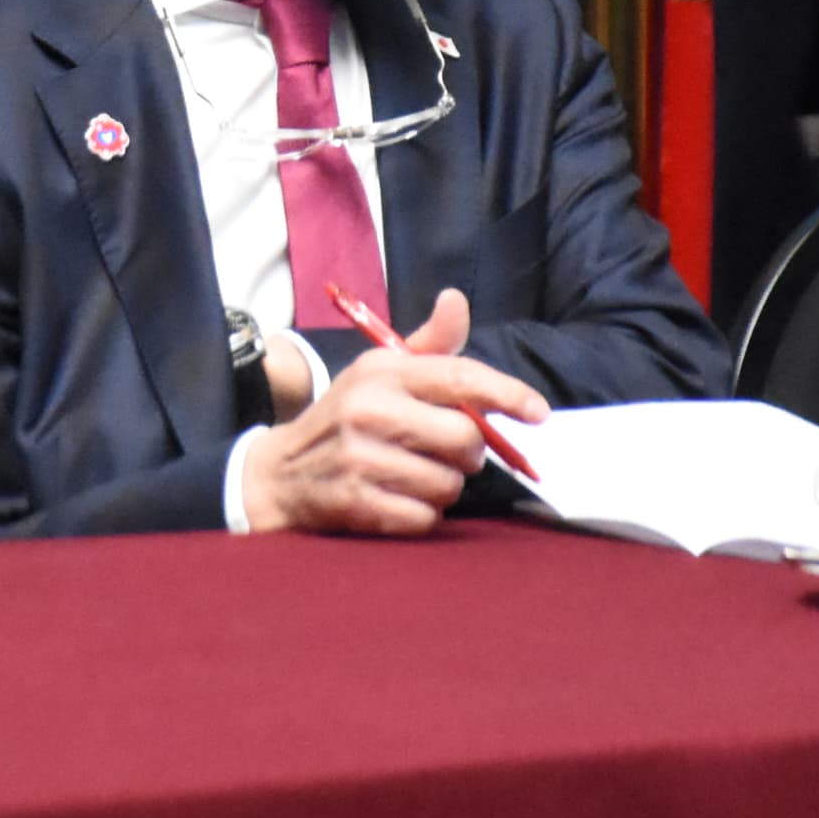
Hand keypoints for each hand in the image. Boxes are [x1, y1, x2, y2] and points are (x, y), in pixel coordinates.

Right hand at [239, 289, 542, 537]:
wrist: (279, 472)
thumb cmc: (346, 418)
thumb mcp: (380, 373)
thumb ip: (429, 346)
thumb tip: (456, 299)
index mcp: (382, 372)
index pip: (458, 377)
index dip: (507, 393)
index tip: (538, 412)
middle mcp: (369, 410)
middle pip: (464, 438)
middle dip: (468, 452)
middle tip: (446, 451)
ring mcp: (360, 458)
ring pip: (448, 484)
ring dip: (443, 487)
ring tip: (414, 475)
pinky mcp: (355, 502)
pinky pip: (425, 518)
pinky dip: (422, 515)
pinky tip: (398, 499)